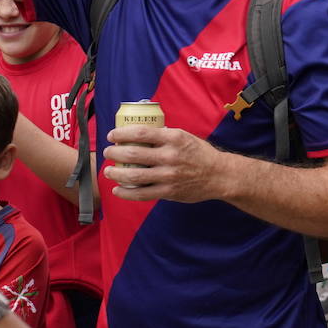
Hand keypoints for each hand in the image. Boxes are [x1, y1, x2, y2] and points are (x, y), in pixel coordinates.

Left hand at [102, 125, 226, 202]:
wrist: (219, 175)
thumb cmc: (200, 154)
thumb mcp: (185, 137)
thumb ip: (164, 135)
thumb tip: (140, 133)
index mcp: (174, 138)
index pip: (141, 133)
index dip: (121, 134)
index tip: (112, 135)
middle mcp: (170, 156)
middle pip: (133, 154)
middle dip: (114, 153)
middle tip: (108, 153)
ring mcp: (169, 175)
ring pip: (134, 176)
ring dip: (116, 173)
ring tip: (108, 171)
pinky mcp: (168, 191)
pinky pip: (141, 194)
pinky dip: (126, 193)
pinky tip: (117, 189)